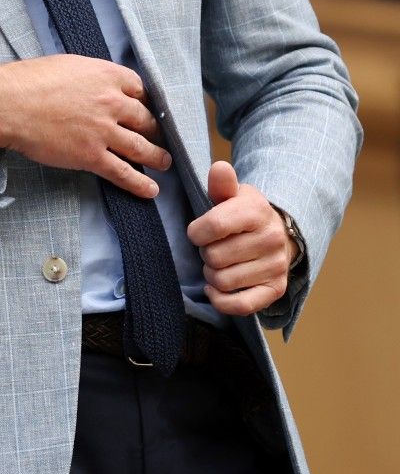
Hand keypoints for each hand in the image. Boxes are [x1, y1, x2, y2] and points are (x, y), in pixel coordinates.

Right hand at [0, 55, 169, 197]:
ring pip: (142, 147)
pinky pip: (123, 172)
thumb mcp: (67, 65)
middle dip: (155, 130)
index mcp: (106, 76)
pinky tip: (150, 189)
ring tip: (164, 162)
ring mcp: (104, 131)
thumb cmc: (28, 81)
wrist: (8, 104)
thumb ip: (90, 75)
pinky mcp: (92, 156)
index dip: (145, 102)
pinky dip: (140, 183)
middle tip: (159, 137)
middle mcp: (112, 102)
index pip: (141, 89)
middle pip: (146, 119)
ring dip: (156, 157)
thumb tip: (96, 85)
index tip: (146, 110)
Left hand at [186, 161, 293, 315]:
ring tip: (218, 263)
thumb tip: (219, 168)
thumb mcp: (233, 193)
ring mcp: (276, 267)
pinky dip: (220, 299)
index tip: (198, 231)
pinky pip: (240, 306)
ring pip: (223, 281)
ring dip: (211, 274)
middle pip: (214, 257)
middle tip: (212, 247)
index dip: (196, 232)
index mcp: (257, 211)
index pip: (213, 227)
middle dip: (204, 253)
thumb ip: (222, 183)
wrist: (277, 232)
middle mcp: (271, 239)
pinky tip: (215, 287)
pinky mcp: (276, 290)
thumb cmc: (243, 212)